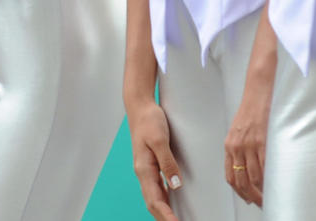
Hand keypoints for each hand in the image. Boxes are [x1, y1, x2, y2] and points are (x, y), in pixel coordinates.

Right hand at [127, 98, 181, 220]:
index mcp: (143, 169)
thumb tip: (175, 185)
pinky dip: (164, 200)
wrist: (140, 106)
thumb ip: (167, 162)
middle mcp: (143, 173)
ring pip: (155, 198)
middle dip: (165, 219)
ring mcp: (146, 170)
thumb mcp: (159, 140)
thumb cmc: (149, 120)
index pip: (155, 201)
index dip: (166, 217)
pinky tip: (172, 203)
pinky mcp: (151, 165)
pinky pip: (157, 189)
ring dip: (164, 212)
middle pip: (153, 204)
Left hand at [224, 72, 271, 205]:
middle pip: (241, 180)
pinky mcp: (262, 141)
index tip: (247, 199)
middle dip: (251, 196)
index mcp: (229, 145)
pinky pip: (265, 166)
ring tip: (269, 198)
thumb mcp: (238, 131)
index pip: (230, 175)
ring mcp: (249, 144)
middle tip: (260, 204)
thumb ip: (239, 149)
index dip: (239, 191)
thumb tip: (246, 168)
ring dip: (261, 192)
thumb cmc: (250, 111)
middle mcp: (237, 146)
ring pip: (254, 177)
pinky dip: (270, 179)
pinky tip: (274, 185)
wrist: (257, 93)